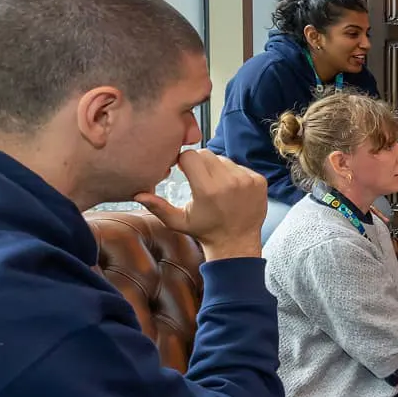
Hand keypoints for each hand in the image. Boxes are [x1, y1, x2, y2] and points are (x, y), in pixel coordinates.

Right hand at [136, 151, 265, 260]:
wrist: (237, 243)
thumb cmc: (206, 231)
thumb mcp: (178, 221)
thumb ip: (158, 207)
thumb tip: (137, 194)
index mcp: (207, 189)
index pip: (190, 156)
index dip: (184, 161)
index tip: (184, 171)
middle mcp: (229, 182)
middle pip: (206, 153)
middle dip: (199, 163)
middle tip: (199, 178)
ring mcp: (247, 181)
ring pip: (224, 159)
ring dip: (217, 168)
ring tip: (216, 186)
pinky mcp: (259, 181)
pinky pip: (240, 166)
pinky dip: (234, 174)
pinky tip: (231, 190)